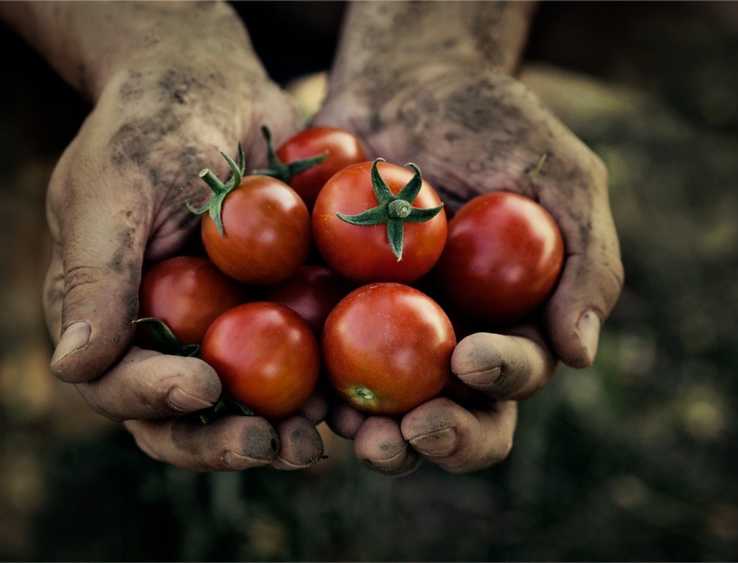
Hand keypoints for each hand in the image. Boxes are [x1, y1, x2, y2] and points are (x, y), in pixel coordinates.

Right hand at [43, 36, 325, 469]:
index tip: (203, 386)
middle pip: (188, 416)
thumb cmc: (152, 128)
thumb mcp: (113, 191)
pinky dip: (327, 389)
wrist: (216, 87)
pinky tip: (356, 403)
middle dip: (224, 440)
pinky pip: (305, 362)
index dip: (156, 399)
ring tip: (316, 442)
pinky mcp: (282, 312)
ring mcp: (229, 328)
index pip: (120, 385)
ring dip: (282, 433)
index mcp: (113, 319)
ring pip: (251, 404)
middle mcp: (169, 336)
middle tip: (268, 445)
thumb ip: (95, 277)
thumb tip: (73, 368)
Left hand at [316, 63, 622, 473]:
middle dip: (436, 437)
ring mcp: (381, 331)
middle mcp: (446, 340)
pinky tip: (297, 393)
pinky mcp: (325, 311)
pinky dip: (307, 384)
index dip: (499, 381)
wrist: (406, 81)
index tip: (472, 357)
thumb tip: (580, 353)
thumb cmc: (494, 123)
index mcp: (507, 322)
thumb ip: (587, 261)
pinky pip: (314, 359)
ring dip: (367, 433)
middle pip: (449, 415)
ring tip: (349, 429)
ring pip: (379, 408)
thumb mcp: (562, 177)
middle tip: (411, 432)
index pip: (513, 374)